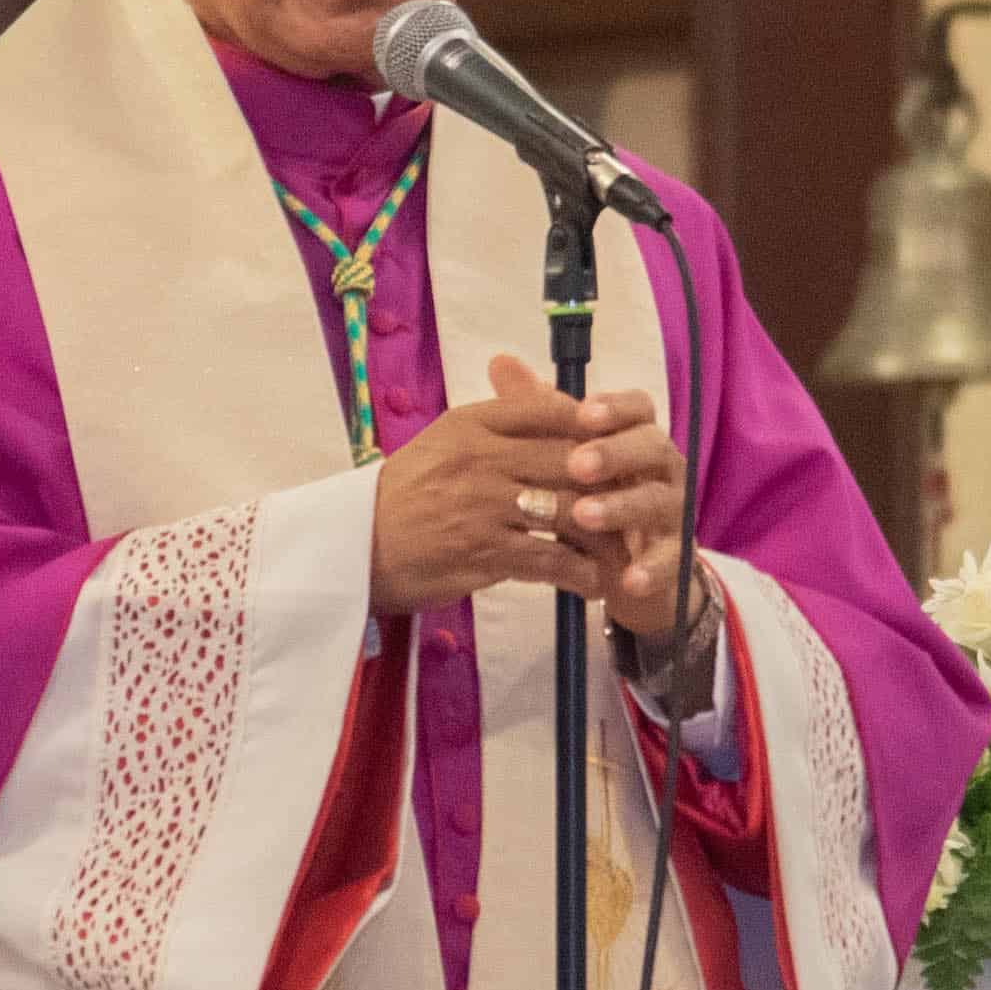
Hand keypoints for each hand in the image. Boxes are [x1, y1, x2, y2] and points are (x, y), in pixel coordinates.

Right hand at [364, 356, 685, 619]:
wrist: (357, 548)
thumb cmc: (406, 495)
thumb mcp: (444, 443)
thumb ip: (499, 424)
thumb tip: (561, 407)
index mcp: (470, 424)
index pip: (547, 409)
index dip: (592, 424)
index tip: (616, 440)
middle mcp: (480, 458)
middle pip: (569, 459)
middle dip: (608, 481)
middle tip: (634, 498)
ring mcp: (485, 506)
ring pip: (568, 510)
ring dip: (602, 532)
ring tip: (620, 546)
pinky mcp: (486, 553)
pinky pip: (551, 559)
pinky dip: (579, 573)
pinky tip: (592, 582)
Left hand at [491, 352, 695, 638]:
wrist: (623, 571)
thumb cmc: (591, 500)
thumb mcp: (562, 458)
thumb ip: (540, 414)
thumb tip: (500, 361)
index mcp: (635, 437)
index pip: (638, 409)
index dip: (615, 408)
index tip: (585, 413)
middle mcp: (661, 469)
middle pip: (652, 447)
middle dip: (615, 454)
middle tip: (576, 465)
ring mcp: (673, 513)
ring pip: (657, 501)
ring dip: (622, 507)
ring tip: (584, 517)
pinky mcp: (676, 558)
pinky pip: (670, 562)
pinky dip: (651, 569)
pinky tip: (627, 579)